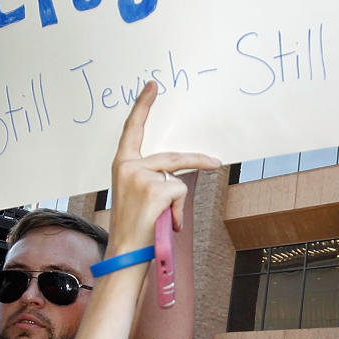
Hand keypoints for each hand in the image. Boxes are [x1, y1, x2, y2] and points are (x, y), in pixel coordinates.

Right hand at [108, 82, 218, 254]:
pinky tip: (165, 222)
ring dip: (178, 202)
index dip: (142, 106)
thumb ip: (153, 177)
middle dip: (197, 162)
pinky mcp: (154, 188)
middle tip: (216, 163)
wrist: (124, 253)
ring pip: (177, 179)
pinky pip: (180, 193)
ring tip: (165, 220)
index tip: (152, 86)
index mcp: (122, 164)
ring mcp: (140, 176)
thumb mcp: (139, 195)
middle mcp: (128, 166)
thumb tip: (182, 169)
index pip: (132, 129)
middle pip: (172, 158)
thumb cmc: (134, 227)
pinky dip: (178, 211)